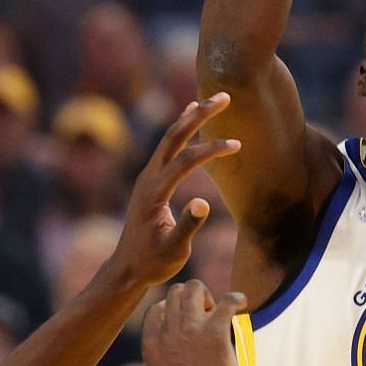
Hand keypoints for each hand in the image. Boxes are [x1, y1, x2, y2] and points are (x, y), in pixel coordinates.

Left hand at [106, 95, 239, 288]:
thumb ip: (188, 228)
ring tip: (211, 99)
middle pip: (174, 137)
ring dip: (191, 117)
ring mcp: (148, 176)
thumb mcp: (174, 251)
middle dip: (200, 115)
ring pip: (170, 138)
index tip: (237, 145)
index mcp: (154, 193)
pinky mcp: (151, 179)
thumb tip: (204, 203)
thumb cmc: (153, 263)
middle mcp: (148, 178)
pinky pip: (167, 146)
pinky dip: (182, 128)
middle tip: (224, 96)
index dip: (212, 150)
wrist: (127, 268)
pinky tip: (189, 114)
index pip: (186, 161)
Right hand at [142, 280, 246, 365]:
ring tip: (220, 314)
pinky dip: (235, 298)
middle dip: (192, 299)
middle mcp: (168, 333)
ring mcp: (191, 331)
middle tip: (207, 317)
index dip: (174, 310)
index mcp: (152, 345)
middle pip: (176, 292)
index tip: (188, 322)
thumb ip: (159, 361)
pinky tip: (241, 303)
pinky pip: (227, 301)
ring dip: (209, 297)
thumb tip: (165, 354)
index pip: (158, 309)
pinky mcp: (215, 334)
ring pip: (195, 288)